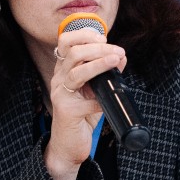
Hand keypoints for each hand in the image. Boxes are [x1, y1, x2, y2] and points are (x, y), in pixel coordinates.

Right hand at [46, 29, 125, 179]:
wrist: (69, 144)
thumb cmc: (83, 115)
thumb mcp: (96, 89)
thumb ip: (106, 73)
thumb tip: (121, 57)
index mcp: (64, 69)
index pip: (65, 41)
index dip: (84, 34)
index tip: (104, 38)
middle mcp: (59, 78)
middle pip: (73, 52)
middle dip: (98, 48)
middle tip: (118, 52)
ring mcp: (60, 94)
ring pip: (76, 71)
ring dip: (99, 63)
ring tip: (116, 60)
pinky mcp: (66, 111)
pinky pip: (85, 101)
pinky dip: (99, 99)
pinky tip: (108, 100)